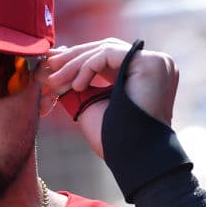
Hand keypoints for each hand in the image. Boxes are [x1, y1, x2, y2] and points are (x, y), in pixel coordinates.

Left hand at [44, 39, 178, 157]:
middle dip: (74, 59)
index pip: (108, 57)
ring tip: (55, 81)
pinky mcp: (150, 63)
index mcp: (143, 74)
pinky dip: (87, 67)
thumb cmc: (112, 138)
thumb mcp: (91, 102)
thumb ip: (79, 81)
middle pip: (106, 50)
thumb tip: (55, 63)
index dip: (79, 60)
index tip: (54, 67)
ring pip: (105, 50)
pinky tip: (76, 86)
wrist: (130, 156)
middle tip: (49, 67)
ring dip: (75, 64)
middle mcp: (154, 64)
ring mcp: (156, 62)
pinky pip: (108, 54)